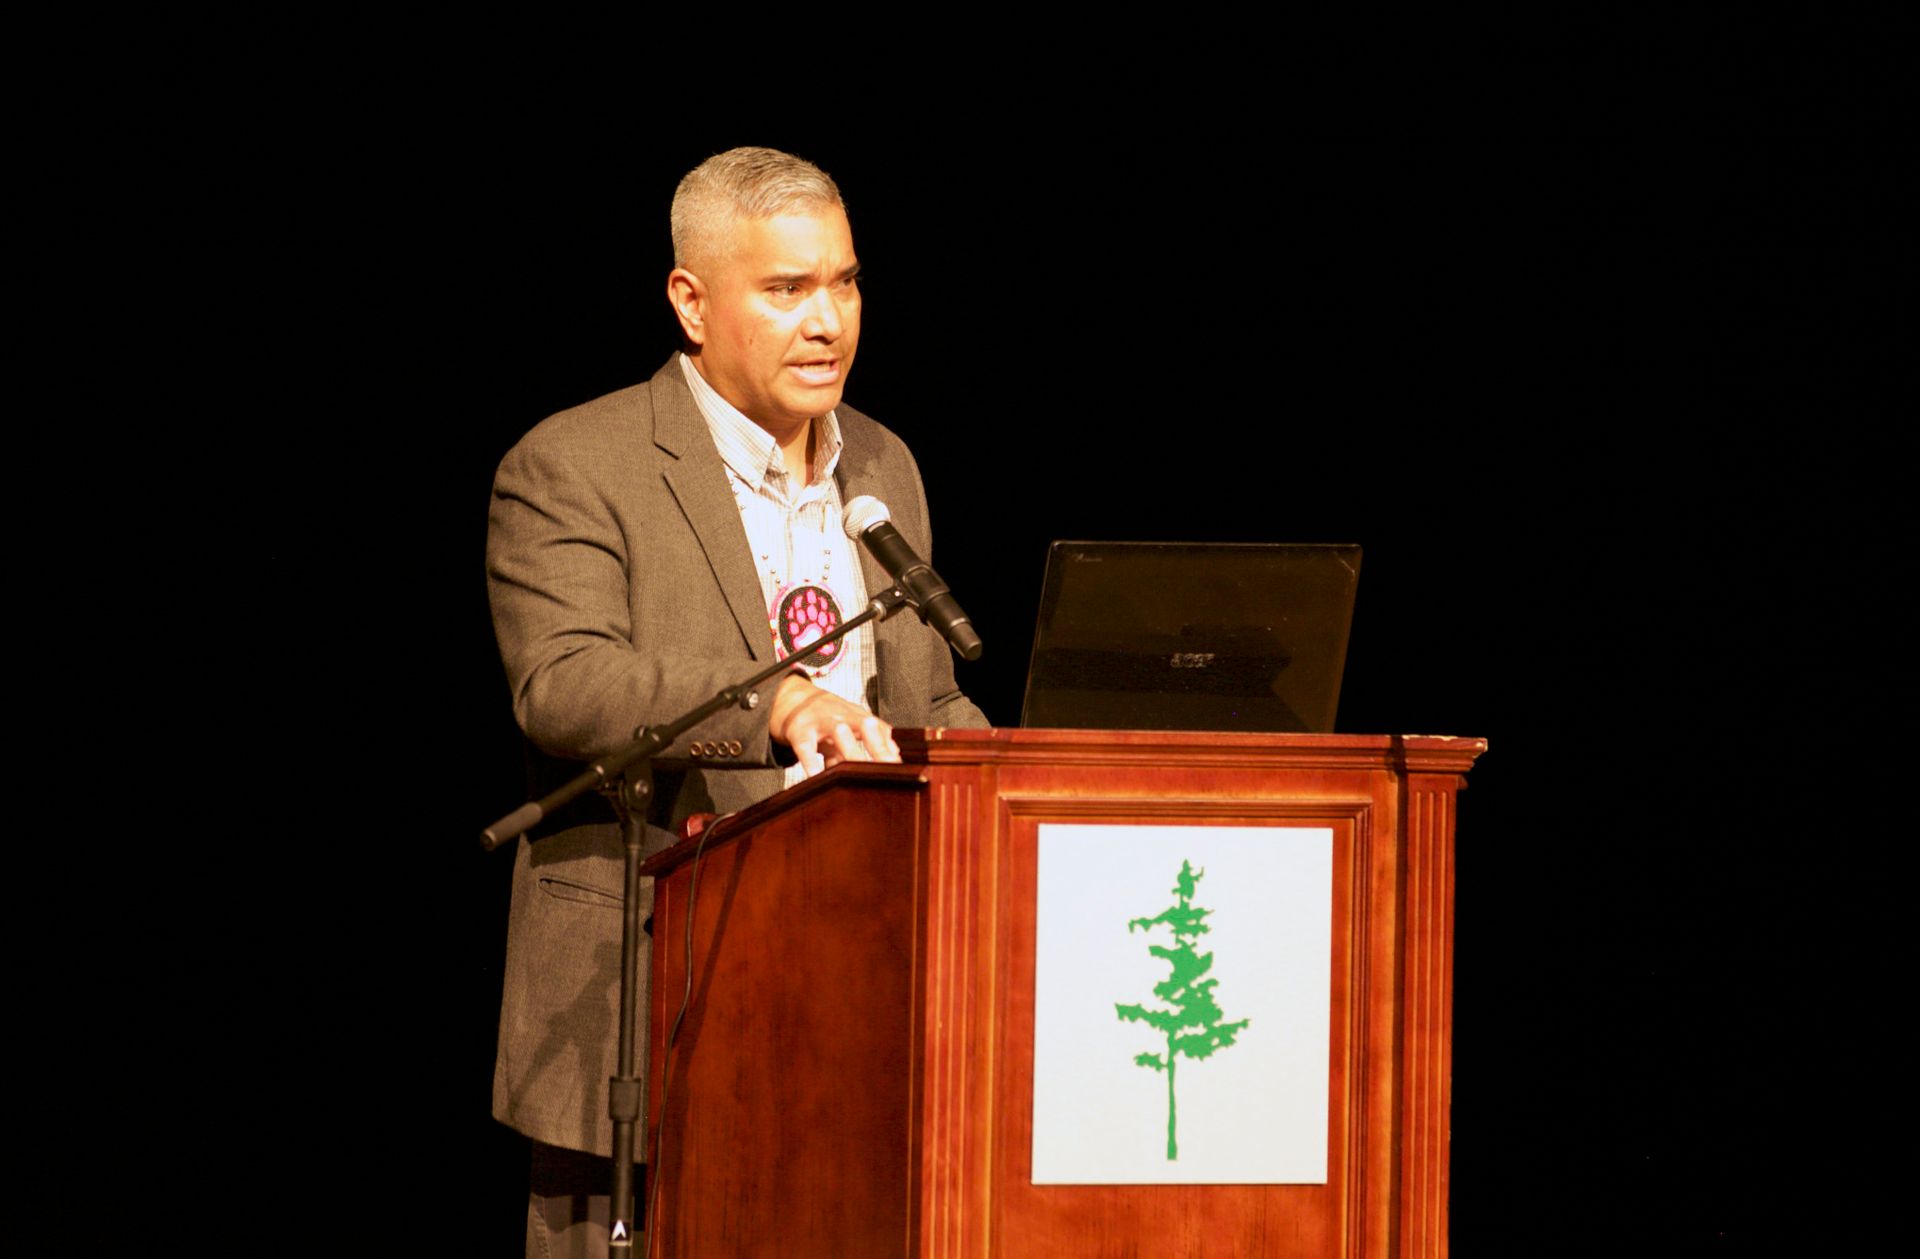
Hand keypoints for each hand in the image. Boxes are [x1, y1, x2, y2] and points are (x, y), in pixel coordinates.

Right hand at [768, 674, 900, 777]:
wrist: (790, 699)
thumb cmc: (823, 719)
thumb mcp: (845, 729)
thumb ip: (862, 747)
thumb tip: (883, 766)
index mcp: (856, 716)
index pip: (880, 729)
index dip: (891, 747)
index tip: (900, 767)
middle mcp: (842, 716)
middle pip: (866, 726)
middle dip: (879, 747)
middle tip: (889, 769)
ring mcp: (821, 722)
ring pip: (839, 729)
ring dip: (850, 748)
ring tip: (859, 770)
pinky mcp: (800, 731)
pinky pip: (806, 747)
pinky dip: (812, 762)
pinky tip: (817, 775)